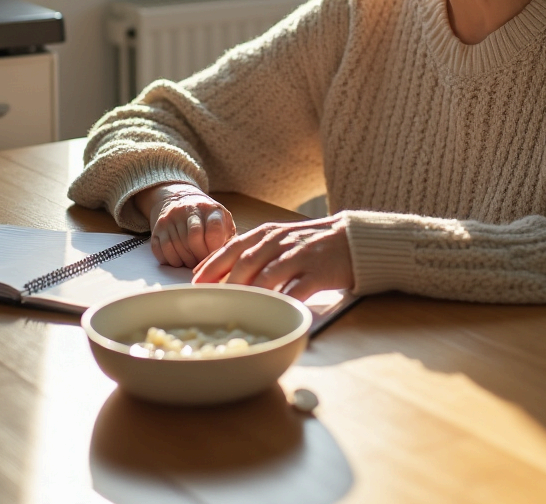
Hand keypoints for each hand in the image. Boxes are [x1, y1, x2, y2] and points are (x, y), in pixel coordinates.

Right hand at [135, 183, 235, 267]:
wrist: (179, 199)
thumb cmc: (207, 218)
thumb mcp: (222, 220)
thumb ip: (228, 237)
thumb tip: (233, 257)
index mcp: (209, 208)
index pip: (214, 228)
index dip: (215, 247)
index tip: (215, 255)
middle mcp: (188, 210)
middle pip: (194, 240)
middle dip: (200, 257)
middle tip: (203, 262)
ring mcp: (170, 218)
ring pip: (178, 247)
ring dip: (187, 261)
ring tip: (193, 260)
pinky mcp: (157, 228)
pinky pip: (162, 251)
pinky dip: (172, 260)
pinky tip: (180, 258)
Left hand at [192, 214, 353, 300]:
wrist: (351, 239)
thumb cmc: (310, 243)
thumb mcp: (280, 240)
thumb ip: (255, 252)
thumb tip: (222, 275)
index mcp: (268, 233)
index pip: (233, 246)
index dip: (212, 264)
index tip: (194, 282)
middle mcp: (280, 241)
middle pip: (246, 261)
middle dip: (225, 282)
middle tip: (211, 301)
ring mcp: (300, 256)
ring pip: (268, 274)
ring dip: (250, 293)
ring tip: (235, 309)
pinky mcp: (318, 272)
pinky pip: (297, 289)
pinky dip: (282, 300)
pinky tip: (272, 311)